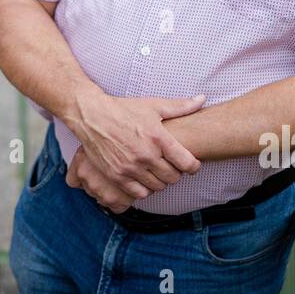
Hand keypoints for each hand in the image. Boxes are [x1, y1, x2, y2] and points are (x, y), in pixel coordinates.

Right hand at [67, 92, 204, 200]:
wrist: (92, 115)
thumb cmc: (123, 109)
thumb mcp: (153, 105)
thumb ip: (180, 106)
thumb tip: (202, 100)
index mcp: (158, 137)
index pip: (187, 163)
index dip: (193, 166)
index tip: (190, 164)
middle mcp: (146, 154)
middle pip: (174, 177)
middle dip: (176, 173)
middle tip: (171, 166)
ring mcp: (131, 167)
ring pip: (158, 186)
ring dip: (161, 181)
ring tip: (156, 171)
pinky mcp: (117, 176)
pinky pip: (140, 193)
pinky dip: (145, 189)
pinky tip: (143, 178)